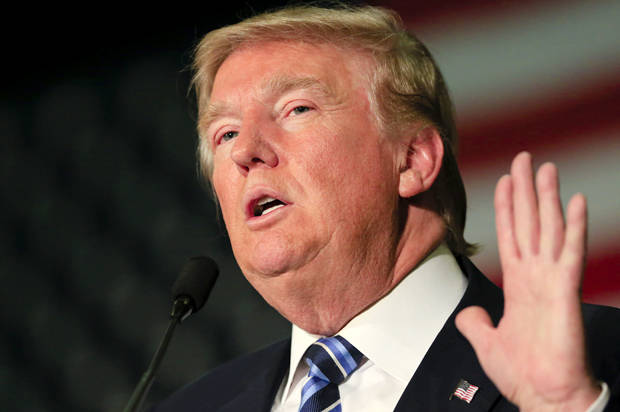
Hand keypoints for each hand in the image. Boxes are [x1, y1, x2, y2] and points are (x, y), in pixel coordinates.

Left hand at [455, 152, 599, 410]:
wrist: (543, 395)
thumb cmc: (522, 372)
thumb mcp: (486, 341)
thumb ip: (475, 323)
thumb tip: (467, 313)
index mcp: (518, 283)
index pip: (511, 234)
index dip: (507, 207)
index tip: (505, 180)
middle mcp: (535, 275)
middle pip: (530, 222)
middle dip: (526, 191)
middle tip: (525, 159)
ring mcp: (552, 280)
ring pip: (549, 228)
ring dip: (548, 197)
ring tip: (546, 168)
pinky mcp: (566, 291)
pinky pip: (570, 252)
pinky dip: (574, 226)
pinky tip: (574, 201)